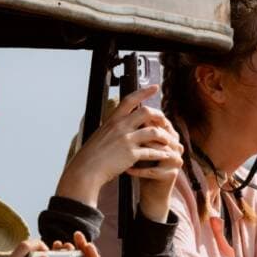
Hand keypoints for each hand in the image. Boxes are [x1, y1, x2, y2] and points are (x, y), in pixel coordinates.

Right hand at [56, 86, 181, 206]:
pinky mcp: (131, 154)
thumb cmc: (92, 154)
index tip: (155, 87)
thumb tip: (120, 123)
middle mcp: (120, 127)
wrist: (86, 169)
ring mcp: (126, 140)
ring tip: (169, 141)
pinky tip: (165, 155)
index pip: (130, 100)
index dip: (144, 92)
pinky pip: (152, 151)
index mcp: (112, 120)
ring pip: (154, 132)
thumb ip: (113, 127)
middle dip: (160, 116)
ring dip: (165, 137)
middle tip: (166, 121)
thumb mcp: (100, 133)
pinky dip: (161, 153)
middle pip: (147, 113)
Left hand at [128, 124, 182, 222]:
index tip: (129, 118)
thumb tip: (129, 110)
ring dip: (141, 151)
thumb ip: (141, 129)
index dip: (146, 120)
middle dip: (143, 133)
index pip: (161, 122)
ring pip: (159, 151)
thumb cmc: (144, 163)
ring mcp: (176, 161)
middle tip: (126, 133)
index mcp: (172, 136)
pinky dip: (139, 170)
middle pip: (161, 135)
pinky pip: (154, 170)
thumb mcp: (143, 143)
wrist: (151, 190)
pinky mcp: (171, 175)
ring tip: (126, 150)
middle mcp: (177, 146)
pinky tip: (127, 169)